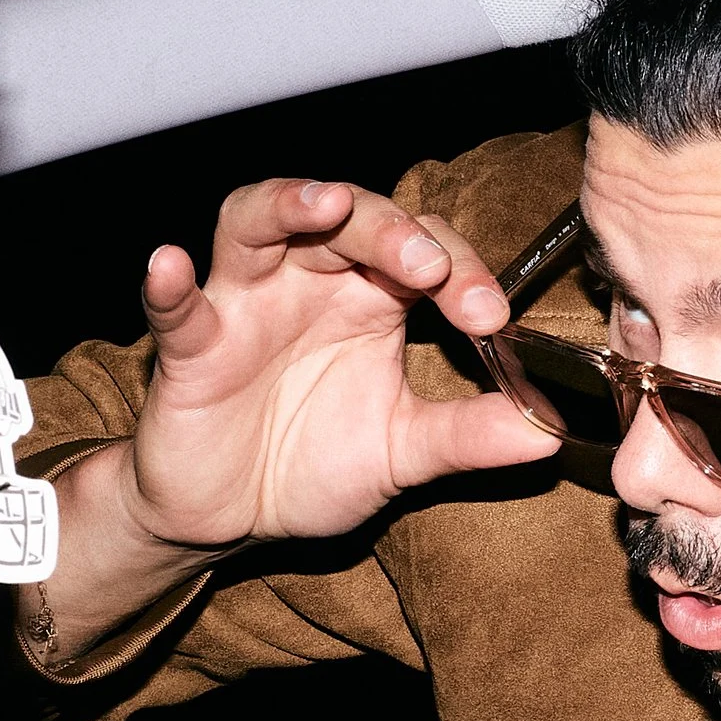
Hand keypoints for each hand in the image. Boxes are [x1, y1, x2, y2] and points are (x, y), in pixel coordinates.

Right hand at [123, 179, 560, 548]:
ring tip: (325, 204)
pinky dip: (171, 284)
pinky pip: (177, 307)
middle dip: (392, 231)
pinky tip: (172, 266)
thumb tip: (550, 432)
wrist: (234, 517)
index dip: (461, 270)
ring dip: (290, 206)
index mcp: (373, 299)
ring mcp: (244, 306)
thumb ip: (470, 436)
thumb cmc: (314, 462)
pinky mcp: (191, 349)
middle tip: (430, 265)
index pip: (425, 248)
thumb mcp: (404, 454)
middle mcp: (310, 284)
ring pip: (256, 223)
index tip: (492, 317)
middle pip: (348, 218)